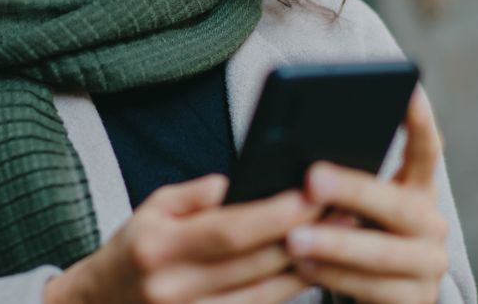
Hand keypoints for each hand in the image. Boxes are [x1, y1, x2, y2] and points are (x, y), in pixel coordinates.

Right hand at [45, 174, 321, 303]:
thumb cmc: (133, 248)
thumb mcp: (153, 207)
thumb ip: (198, 195)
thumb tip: (242, 183)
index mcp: (159, 247)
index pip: (228, 230)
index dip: (274, 214)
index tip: (311, 195)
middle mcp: (174, 288)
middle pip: (254, 265)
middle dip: (303, 236)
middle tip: (344, 212)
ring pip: (264, 296)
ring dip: (306, 266)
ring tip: (342, 239)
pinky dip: (287, 291)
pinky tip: (311, 268)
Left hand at [285, 88, 448, 303]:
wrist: (380, 300)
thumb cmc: (352, 239)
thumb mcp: (352, 208)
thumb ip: (338, 184)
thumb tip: (296, 161)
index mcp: (417, 189)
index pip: (426, 147)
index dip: (419, 118)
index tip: (407, 87)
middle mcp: (431, 223)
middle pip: (396, 202)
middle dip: (352, 189)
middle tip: (312, 178)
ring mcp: (428, 264)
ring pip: (382, 253)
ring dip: (334, 244)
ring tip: (293, 238)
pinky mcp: (415, 302)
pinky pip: (372, 289)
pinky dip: (334, 278)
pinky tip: (302, 268)